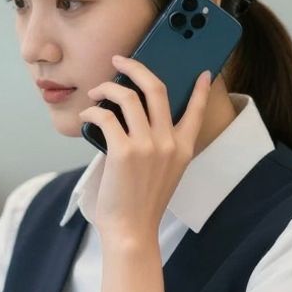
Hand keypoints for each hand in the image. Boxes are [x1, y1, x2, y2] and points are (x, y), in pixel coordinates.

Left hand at [79, 55, 210, 241]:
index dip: (201, 88)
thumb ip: (156, 145)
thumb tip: (129, 117)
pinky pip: (105, 116)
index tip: (205, 72)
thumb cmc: (140, 203)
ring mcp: (148, 146)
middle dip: (136, 67)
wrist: (131, 230)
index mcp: (184, 148)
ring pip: (128, 97)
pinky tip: (86, 116)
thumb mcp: (161, 172)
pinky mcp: (123, 151)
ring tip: (96, 92)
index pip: (196, 110)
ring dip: (107, 88)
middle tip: (120, 60)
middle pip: (157, 88)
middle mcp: (169, 143)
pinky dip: (92, 112)